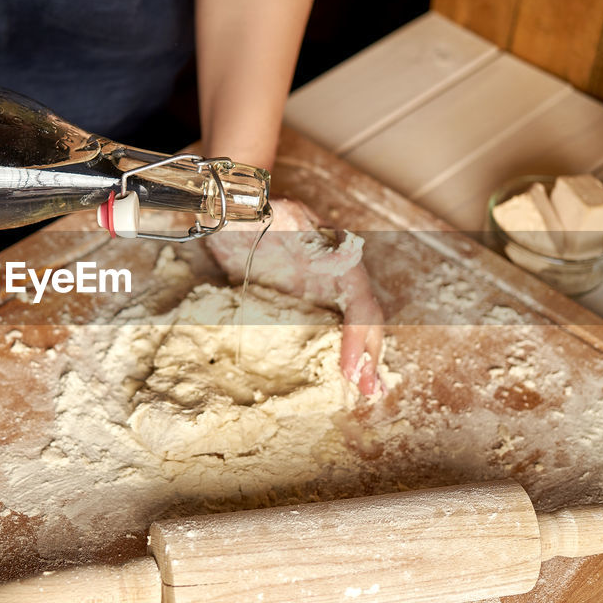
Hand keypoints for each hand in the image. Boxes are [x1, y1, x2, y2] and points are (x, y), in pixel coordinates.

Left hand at [204, 198, 385, 394]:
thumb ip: (269, 220)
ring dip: (363, 359)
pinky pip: (330, 331)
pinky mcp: (304, 303)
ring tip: (366, 391)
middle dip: (369, 355)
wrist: (232, 213)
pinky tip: (343, 377)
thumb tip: (272, 225)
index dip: (358, 335)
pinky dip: (340, 354)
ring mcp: (322, 290)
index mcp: (334, 253)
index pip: (358, 301)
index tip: (350, 367)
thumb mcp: (259, 211)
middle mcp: (336, 274)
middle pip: (365, 319)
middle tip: (368, 391)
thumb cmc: (246, 210)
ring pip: (355, 327)